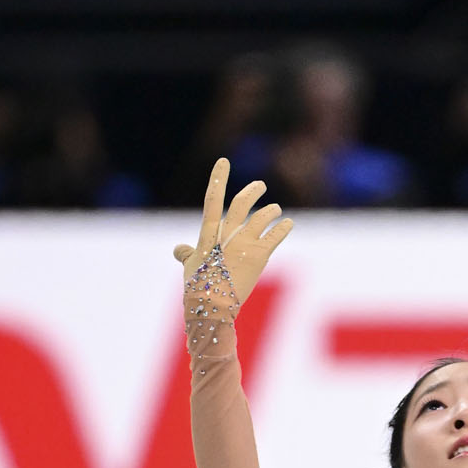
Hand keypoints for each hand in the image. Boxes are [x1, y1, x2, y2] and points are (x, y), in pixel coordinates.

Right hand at [172, 156, 292, 309]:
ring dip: (271, 210)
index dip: (218, 179)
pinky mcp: (260, 255)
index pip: (213, 200)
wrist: (213, 306)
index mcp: (209, 234)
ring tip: (276, 209)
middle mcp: (227, 234)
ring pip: (262, 217)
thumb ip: (186, 253)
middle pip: (242, 203)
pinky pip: (275, 236)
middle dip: (253, 191)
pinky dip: (283, 227)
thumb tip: (179, 250)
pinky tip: (289, 223)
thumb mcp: (189, 267)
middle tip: (260, 185)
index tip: (224, 162)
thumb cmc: (198, 288)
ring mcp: (244, 243)